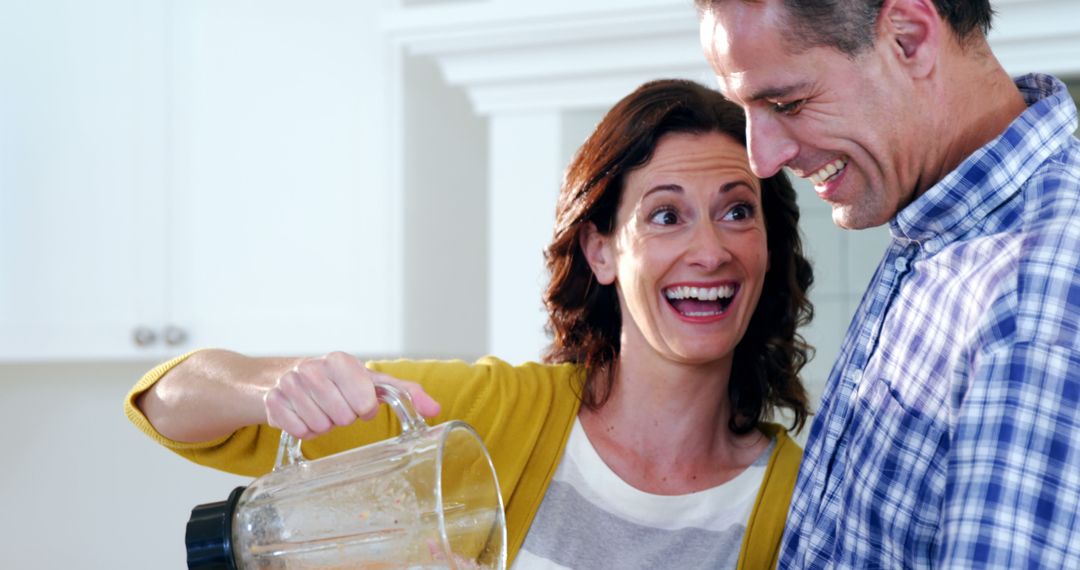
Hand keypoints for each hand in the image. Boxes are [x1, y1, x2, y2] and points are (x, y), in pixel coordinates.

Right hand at [264, 351, 440, 438]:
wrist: (284, 377)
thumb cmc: (336, 381)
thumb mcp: (369, 381)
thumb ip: (405, 393)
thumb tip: (435, 409)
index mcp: (340, 360)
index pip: (364, 401)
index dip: (365, 408)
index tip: (360, 401)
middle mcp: (312, 368)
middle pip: (343, 417)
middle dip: (344, 417)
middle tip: (337, 405)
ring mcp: (289, 384)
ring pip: (321, 427)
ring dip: (324, 424)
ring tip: (321, 409)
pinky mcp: (273, 403)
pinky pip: (299, 432)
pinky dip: (305, 430)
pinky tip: (304, 415)